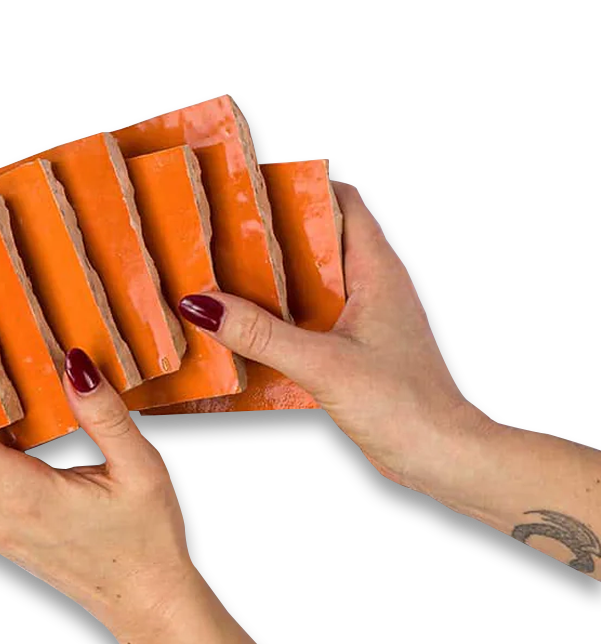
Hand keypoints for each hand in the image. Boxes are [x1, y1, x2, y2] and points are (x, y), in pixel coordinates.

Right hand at [179, 183, 492, 496]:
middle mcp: (372, 285)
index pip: (342, 201)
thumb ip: (261, 334)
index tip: (254, 188)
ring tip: (222, 280)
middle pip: (317, 239)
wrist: (442, 456)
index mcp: (377, 270)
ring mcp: (364, 317)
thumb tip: (203, 304)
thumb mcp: (323, 364)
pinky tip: (245, 332)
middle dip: (271, 235)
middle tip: (222, 236)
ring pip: (310, 281)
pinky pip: (308, 318)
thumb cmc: (404, 406)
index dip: (301, 186)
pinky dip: (278, 317)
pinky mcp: (354, 348)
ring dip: (270, 281)